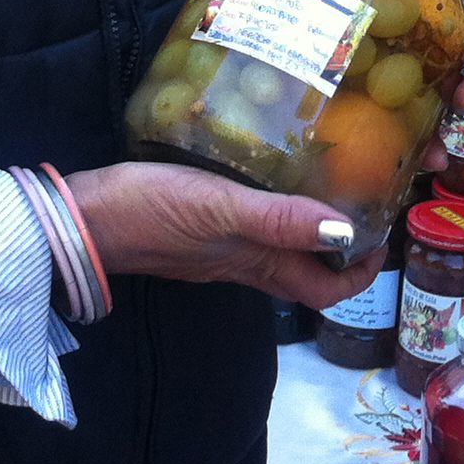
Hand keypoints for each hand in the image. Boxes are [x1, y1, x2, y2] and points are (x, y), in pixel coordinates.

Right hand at [67, 160, 381, 308]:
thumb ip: (278, 219)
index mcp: (256, 262)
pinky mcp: (195, 230)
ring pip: (279, 250)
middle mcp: (243, 262)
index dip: (360, 273)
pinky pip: (249, 230)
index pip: (324, 290)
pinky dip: (273, 210)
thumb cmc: (149, 212)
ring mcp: (218, 249)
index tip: (383, 233)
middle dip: (343, 246)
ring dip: (309, 226)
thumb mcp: (219, 208)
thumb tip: (345, 232)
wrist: (80, 219)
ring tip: (328, 178)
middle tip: (364, 197)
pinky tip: (269, 173)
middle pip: (307, 271)